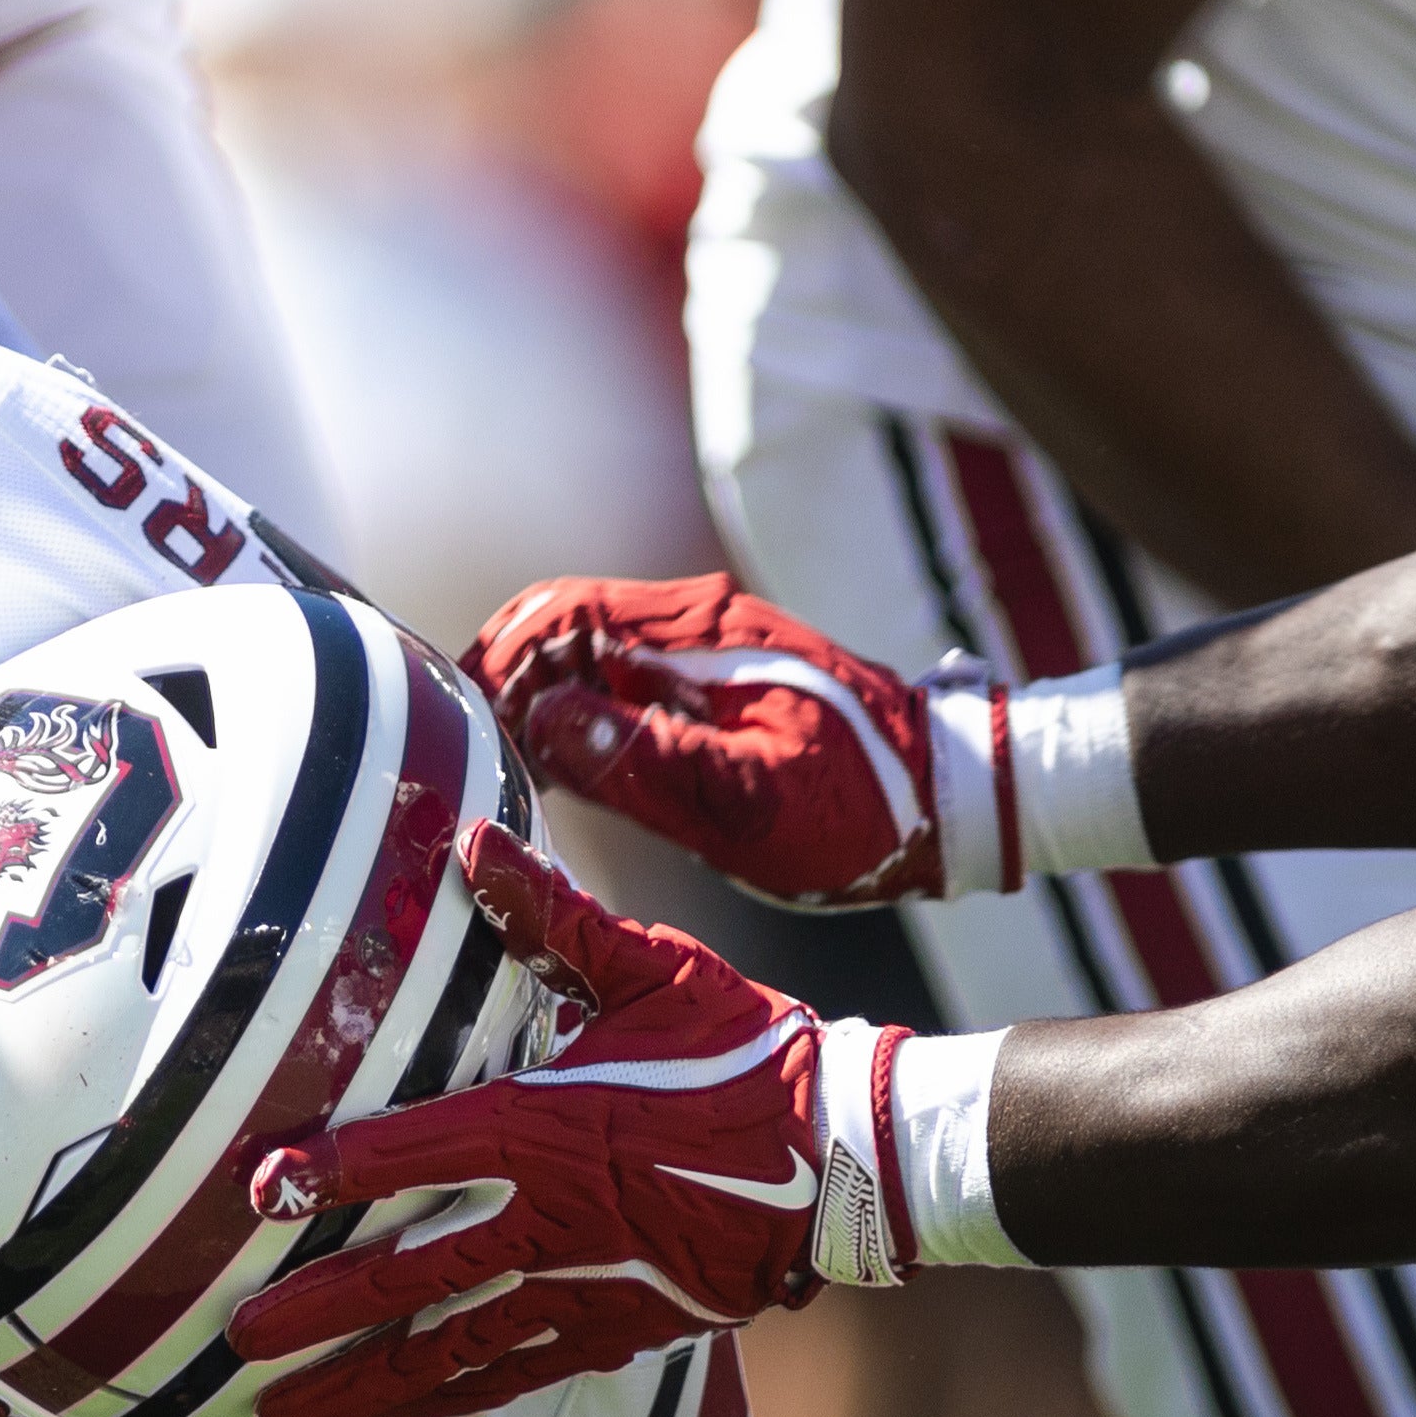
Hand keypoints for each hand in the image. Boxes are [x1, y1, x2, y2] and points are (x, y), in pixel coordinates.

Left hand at [229, 822, 893, 1416]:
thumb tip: (471, 841)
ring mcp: (582, 1287)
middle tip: (234, 1343)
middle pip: (407, 1275)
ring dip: (361, 1382)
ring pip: (448, 1347)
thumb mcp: (652, 969)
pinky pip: (515, 1373)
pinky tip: (401, 1416)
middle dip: (314, 1311)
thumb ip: (554, 917)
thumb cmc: (747, 1053)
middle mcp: (549, 1220)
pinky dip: (451, 1398)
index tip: (258, 1190)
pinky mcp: (618, 1330)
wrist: (849, 1158)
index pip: (414, 1151)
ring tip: (281, 1413)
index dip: (329, 1170)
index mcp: (546, 1126)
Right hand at [464, 574, 972, 905]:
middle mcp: (695, 624)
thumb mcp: (749, 802)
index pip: (560, 610)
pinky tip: (559, 771)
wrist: (953, 793)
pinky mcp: (711, 683)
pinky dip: (574, 713)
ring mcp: (703, 650)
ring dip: (533, 696)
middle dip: (500, 676)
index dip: (496, 660)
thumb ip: (643, 761)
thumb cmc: (864, 806)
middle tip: (462, 751)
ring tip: (498, 767)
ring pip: (584, 650)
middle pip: (559, 622)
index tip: (461, 725)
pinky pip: (619, 678)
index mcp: (700, 633)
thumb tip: (540, 723)